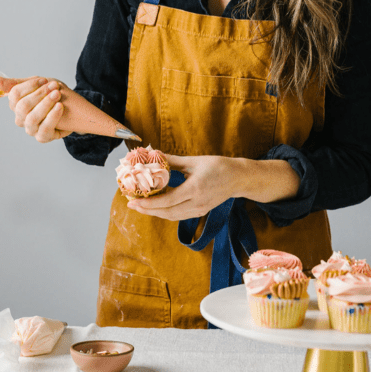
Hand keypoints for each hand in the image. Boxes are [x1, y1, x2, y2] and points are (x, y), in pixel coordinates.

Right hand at [0, 76, 72, 142]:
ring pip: (32, 118)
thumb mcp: (38, 84)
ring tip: (57, 95)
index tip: (44, 80)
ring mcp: (31, 129)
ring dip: (46, 104)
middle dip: (39, 94)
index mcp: (17, 104)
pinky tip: (60, 107)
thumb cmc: (53, 95)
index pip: (14, 94)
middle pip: (22, 106)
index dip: (30, 86)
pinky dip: (52, 116)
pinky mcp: (43, 137)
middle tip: (54, 87)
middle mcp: (21, 118)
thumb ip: (17, 83)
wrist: (75, 108)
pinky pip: (44, 129)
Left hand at [126, 154, 249, 220]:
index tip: (134, 201)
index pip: (167, 201)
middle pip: (167, 212)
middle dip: (147, 210)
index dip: (149, 203)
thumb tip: (155, 155)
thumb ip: (173, 161)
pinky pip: (179, 215)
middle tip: (132, 205)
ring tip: (140, 207)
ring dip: (155, 213)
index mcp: (195, 189)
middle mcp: (197, 203)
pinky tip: (157, 206)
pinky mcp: (201, 211)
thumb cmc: (218, 166)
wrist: (238, 178)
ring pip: (172, 216)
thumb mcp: (195, 161)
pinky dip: (165, 212)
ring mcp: (199, 209)